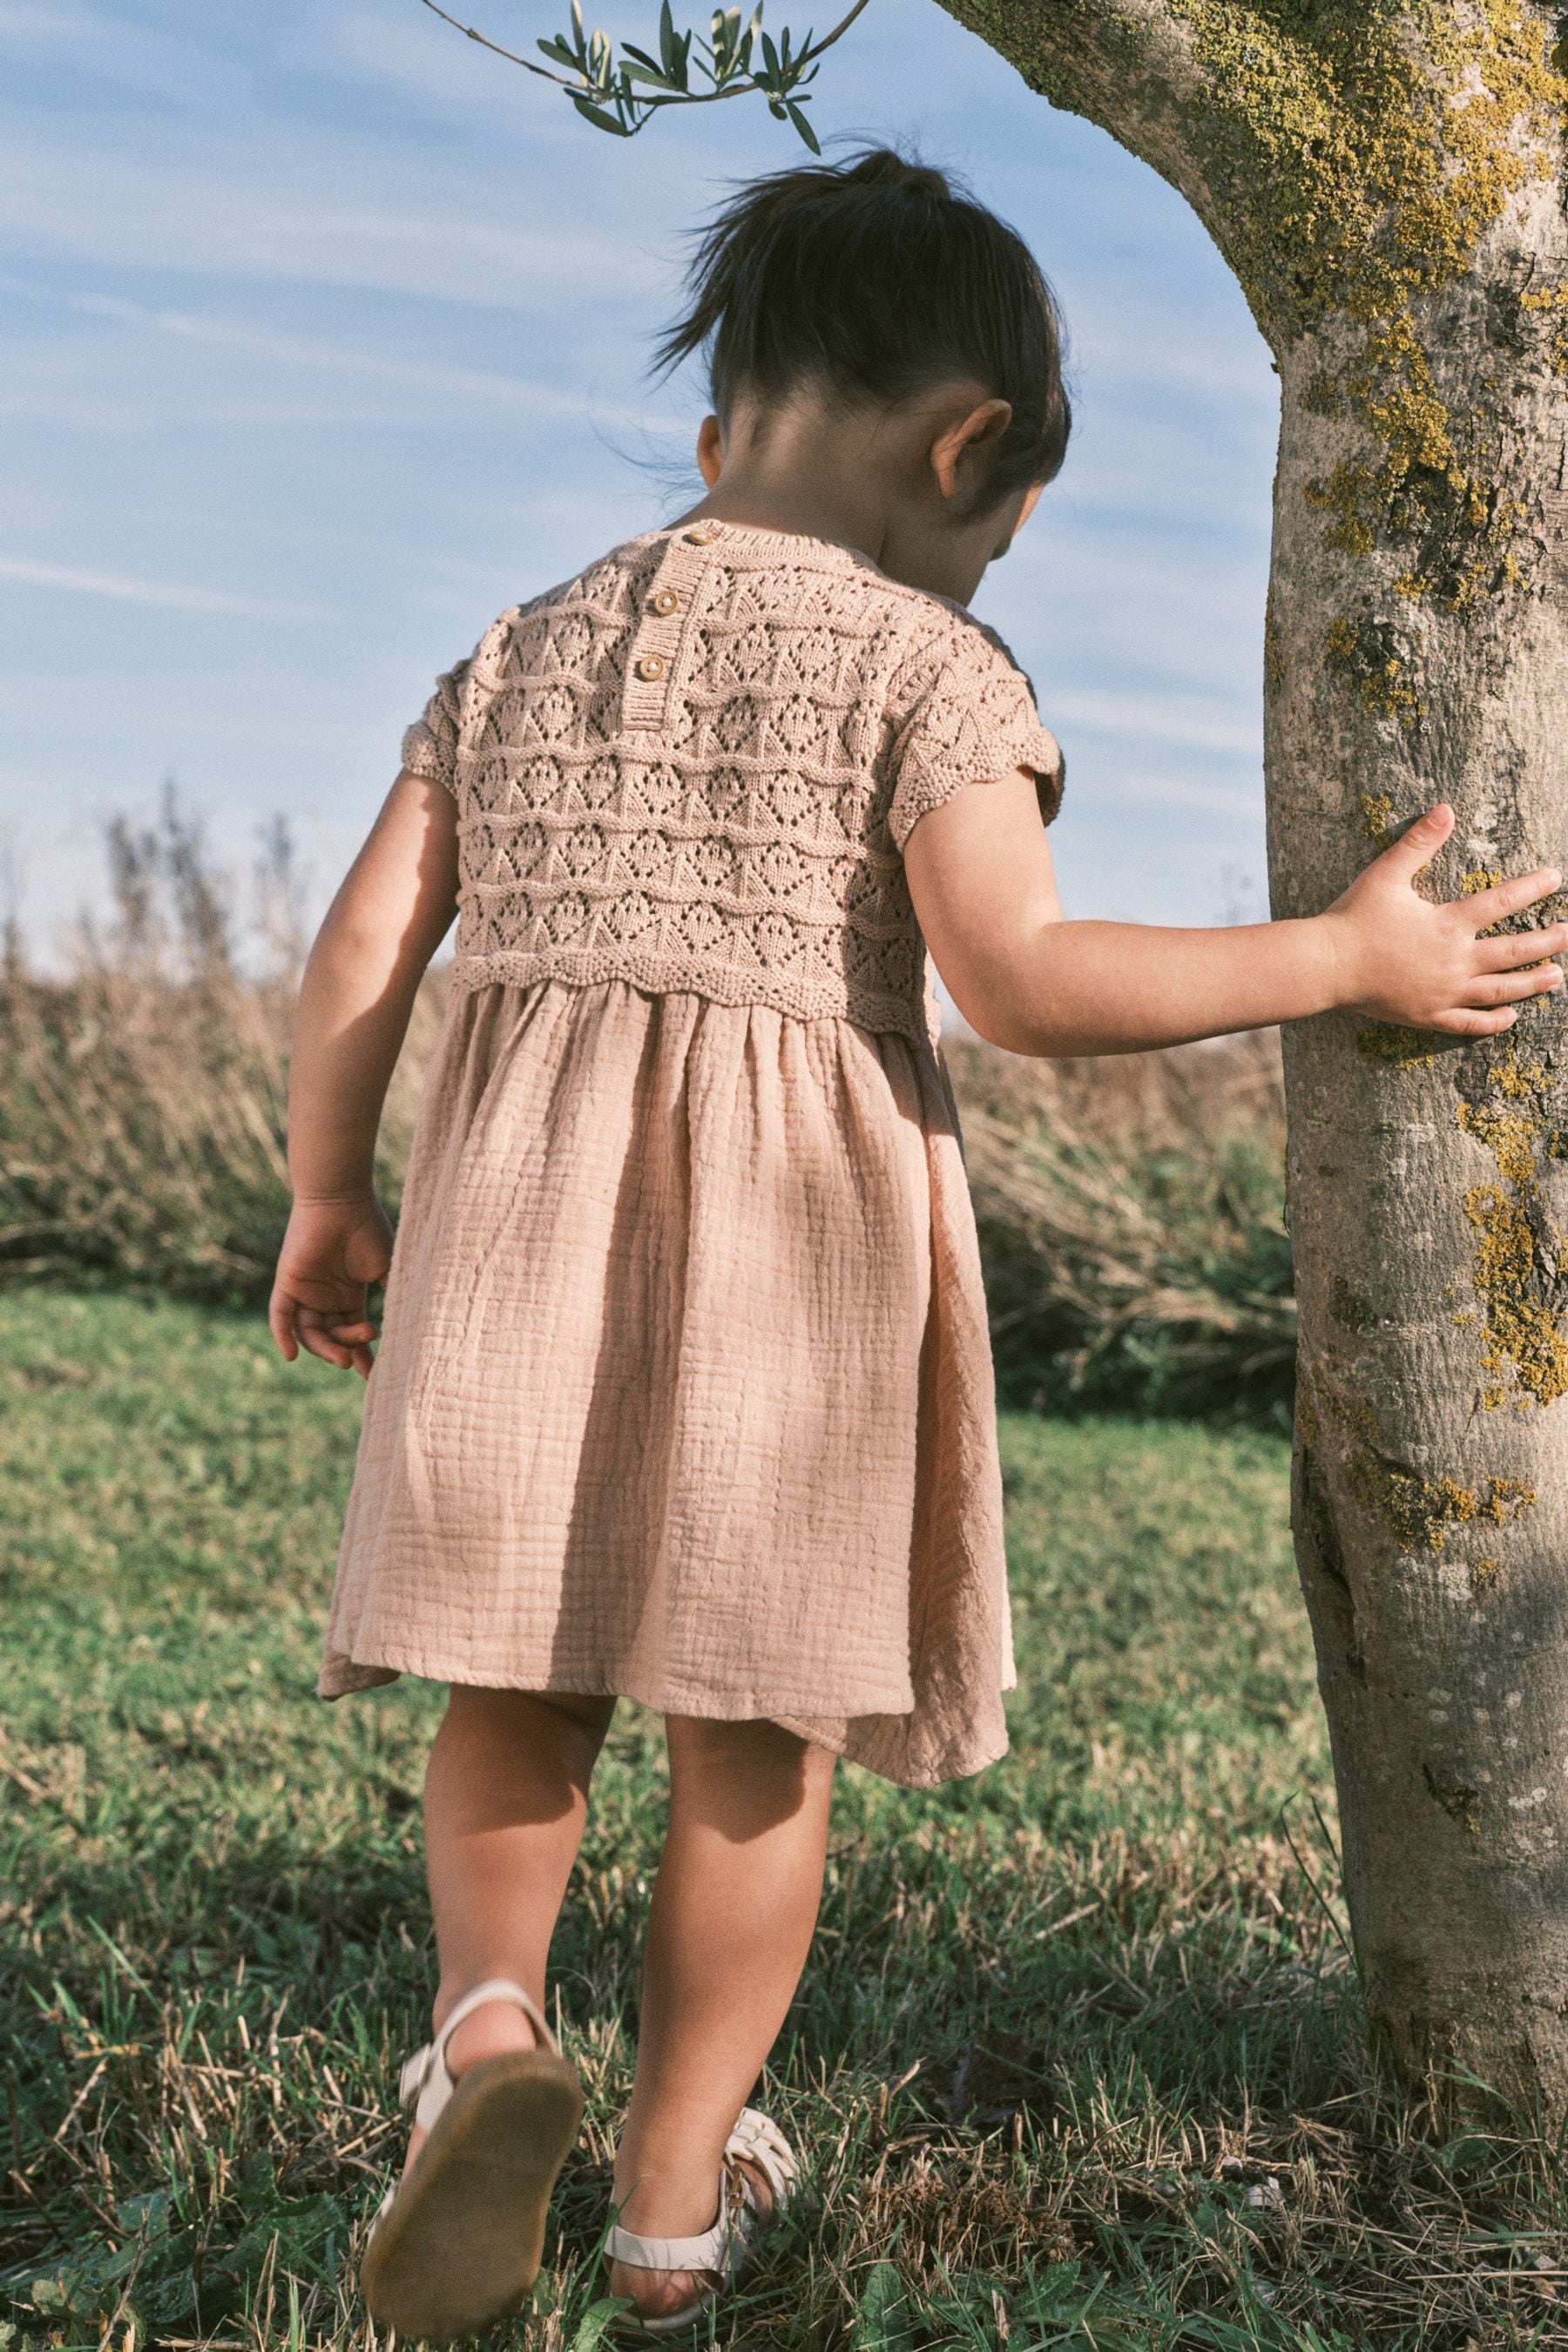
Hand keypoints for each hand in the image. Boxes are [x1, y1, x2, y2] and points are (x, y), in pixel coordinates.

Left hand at [268, 1193, 394, 1377]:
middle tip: (357, 1361)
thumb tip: (406, 1324)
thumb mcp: (387, 1267)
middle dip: (347, 1351)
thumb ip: (393, 1294)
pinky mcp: (288, 1282)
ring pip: (310, 1333)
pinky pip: (280, 1316)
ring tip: (344, 1358)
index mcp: (349, 1295)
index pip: (354, 1333)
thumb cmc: (368, 1228)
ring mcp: (306, 1291)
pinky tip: (291, 1356)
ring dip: (325, 1349)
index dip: (364, 1356)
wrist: (342, 1199)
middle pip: (333, 1337)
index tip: (376, 1376)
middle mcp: (326, 1297)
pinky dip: (283, 1336)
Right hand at [1323, 804, 1566, 1034]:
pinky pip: (1469, 1023)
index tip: (1555, 879)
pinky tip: (1511, 1017)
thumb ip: (1419, 842)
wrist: (1327, 966)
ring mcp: (1444, 993)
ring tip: (1557, 976)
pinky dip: (1493, 1022)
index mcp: (1448, 924)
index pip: (1502, 903)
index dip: (1532, 889)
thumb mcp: (1385, 873)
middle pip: (1514, 951)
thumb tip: (1446, 809)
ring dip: (1532, 982)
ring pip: (1500, 990)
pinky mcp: (1428, 1015)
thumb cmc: (1353, 918)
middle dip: (1548, 941)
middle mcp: (1455, 961)